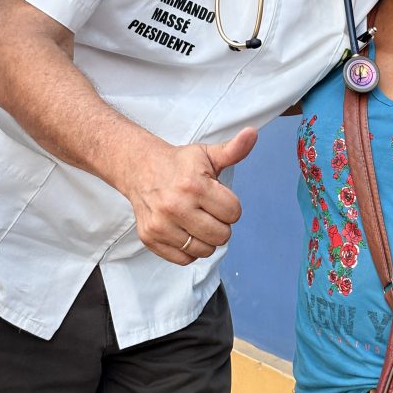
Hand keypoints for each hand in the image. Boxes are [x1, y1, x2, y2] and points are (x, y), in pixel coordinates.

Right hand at [124, 127, 257, 264]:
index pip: (234, 213)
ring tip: (196, 220)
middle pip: (222, 235)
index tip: (218, 198)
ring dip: (206, 239)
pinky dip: (189, 250)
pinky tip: (185, 231)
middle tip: (208, 211)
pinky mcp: (150, 238)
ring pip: (204, 250)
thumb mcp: (207, 154)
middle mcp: (176, 206)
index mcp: (194, 185)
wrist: (139, 169)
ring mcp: (161, 224)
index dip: (230, 206)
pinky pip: (184, 259)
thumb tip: (252, 134)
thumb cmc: (179, 163)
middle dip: (221, 224)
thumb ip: (234, 149)